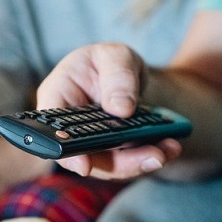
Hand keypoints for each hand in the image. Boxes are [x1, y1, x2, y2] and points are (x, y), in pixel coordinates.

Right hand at [36, 43, 181, 179]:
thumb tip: (121, 109)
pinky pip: (127, 162)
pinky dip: (150, 156)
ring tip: (168, 150)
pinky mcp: (111, 153)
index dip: (64, 151)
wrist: (126, 75)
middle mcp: (68, 128)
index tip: (85, 165)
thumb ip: (118, 76)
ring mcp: (89, 144)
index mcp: (57, 97)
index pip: (50, 130)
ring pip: (110, 165)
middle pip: (85, 156)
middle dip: (121, 162)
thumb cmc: (110, 61)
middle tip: (154, 156)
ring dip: (140, 162)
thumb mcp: (116, 56)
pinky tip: (170, 147)